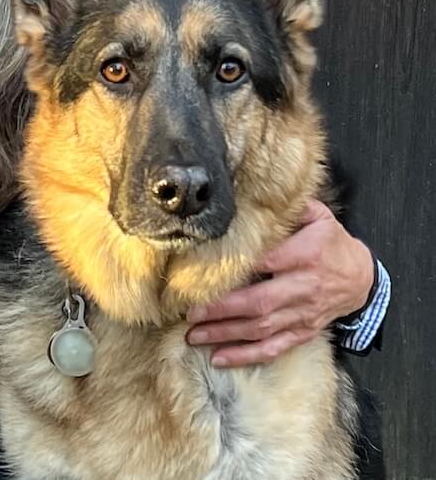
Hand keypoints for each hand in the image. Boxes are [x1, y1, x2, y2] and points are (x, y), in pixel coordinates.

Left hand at [185, 201, 374, 366]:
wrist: (363, 279)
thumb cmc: (331, 243)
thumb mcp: (318, 217)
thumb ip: (290, 208)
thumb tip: (256, 193)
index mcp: (305, 255)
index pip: (267, 262)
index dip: (238, 268)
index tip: (205, 272)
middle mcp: (304, 288)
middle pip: (258, 303)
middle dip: (221, 310)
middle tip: (189, 312)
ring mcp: (303, 314)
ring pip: (261, 330)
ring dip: (225, 335)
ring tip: (193, 336)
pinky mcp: (303, 332)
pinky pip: (273, 348)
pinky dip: (245, 356)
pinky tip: (219, 358)